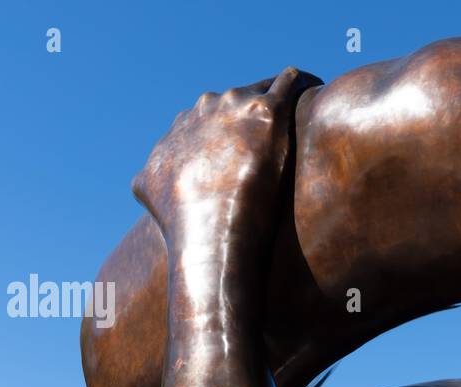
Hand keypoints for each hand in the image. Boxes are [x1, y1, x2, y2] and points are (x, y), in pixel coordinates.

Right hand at [132, 67, 307, 248]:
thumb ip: (154, 183)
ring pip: (261, 89)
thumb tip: (146, 182)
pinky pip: (289, 84)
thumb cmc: (187, 224)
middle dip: (248, 115)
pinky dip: (302, 83)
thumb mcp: (152, 197)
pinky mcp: (266, 110)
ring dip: (278, 97)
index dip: (226, 132)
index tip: (244, 145)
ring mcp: (234, 106)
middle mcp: (202, 109)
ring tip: (301, 105)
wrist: (210, 228)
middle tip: (273, 133)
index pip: (205, 120)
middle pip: (231, 102)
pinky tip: (314, 86)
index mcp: (179, 128)